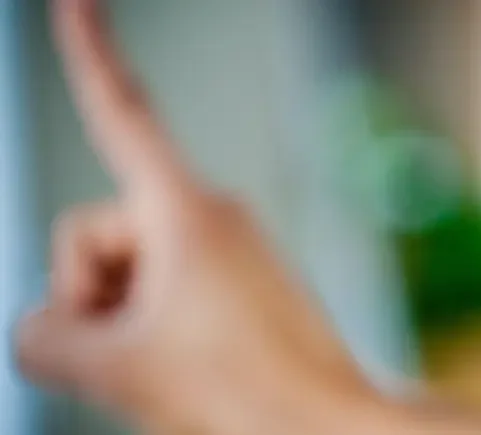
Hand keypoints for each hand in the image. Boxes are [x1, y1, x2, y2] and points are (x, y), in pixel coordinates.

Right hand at [15, 0, 375, 432]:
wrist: (328, 426)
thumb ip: (43, 336)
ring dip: (123, 325)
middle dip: (91, 297)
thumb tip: (43, 329)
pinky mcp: (241, 286)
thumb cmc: (238, 390)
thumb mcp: (110, 366)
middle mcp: (211, 215)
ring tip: (177, 371)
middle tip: (141, 354)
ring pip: (124, 278)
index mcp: (185, 208)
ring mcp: (229, 252)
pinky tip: (190, 375)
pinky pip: (162, 298)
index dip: (88, 51)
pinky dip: (154, 334)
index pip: (120, 113)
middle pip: (91, 236)